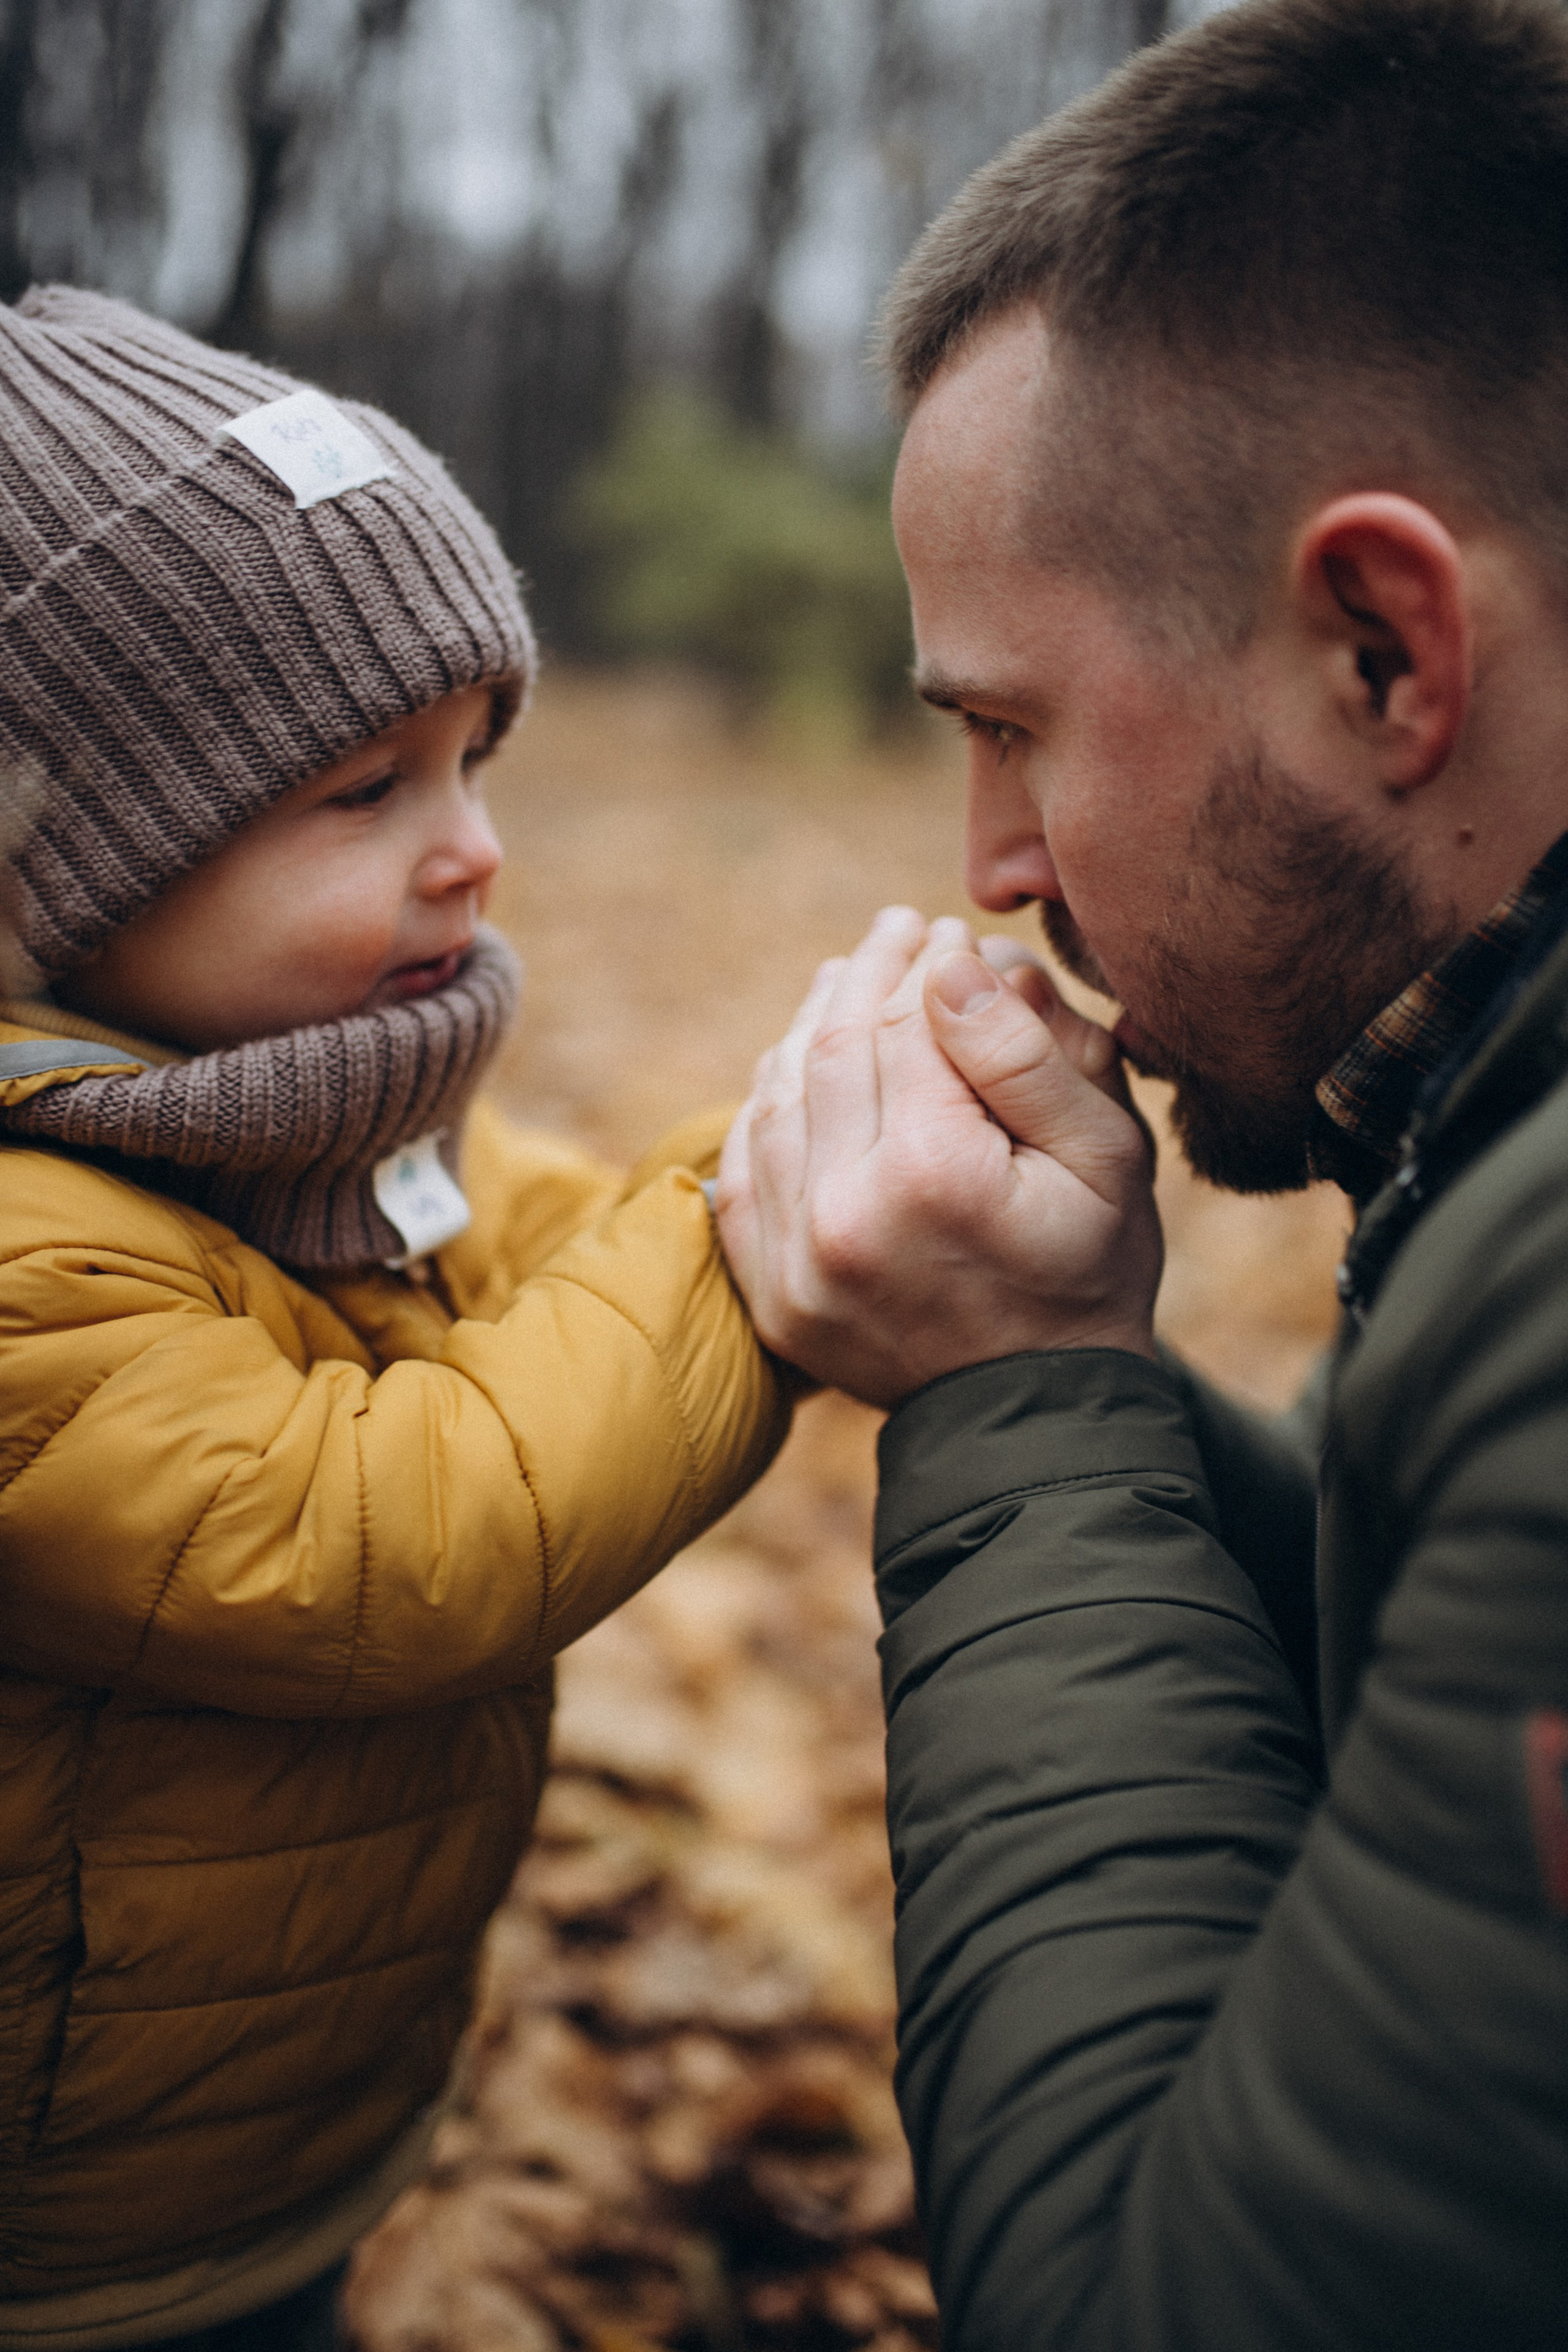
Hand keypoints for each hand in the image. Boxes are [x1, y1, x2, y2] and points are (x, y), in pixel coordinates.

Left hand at [716, 907, 1163, 1407]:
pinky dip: (767, 1101)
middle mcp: (845, 1214)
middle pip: (834, 1046)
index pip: (907, 1023)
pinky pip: (745, 1167)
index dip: (924, 963)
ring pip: (778, 1096)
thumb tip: (956, 965)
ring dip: (810, 1025)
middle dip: (864, 974)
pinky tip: (799, 1064)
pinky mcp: (770, 1293)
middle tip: (895, 932)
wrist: (1037, 1414)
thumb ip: (1027, 1055)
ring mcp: (795, 1260)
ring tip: (846, 983)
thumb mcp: (1105, 1157)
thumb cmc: (1091, 1272)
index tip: (943, 931)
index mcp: (933, 1174)